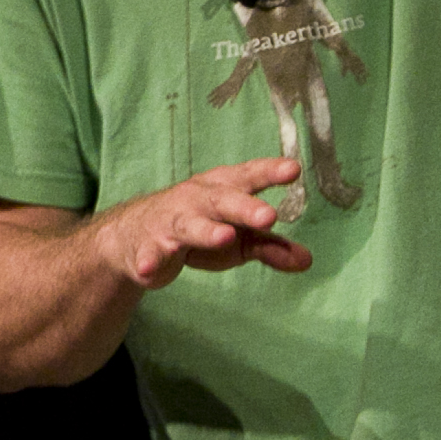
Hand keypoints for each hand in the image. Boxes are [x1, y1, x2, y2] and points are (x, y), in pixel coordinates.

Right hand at [96, 158, 311, 288]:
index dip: (269, 172)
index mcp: (222, 189)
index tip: (293, 169)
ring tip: (224, 237)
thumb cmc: (198, 228)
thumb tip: (306, 260)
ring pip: (190, 225)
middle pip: (222, 199)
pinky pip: (150, 253)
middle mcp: (197, 199)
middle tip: (269, 217)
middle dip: (245, 207)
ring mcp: (171, 221)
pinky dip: (149, 260)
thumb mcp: (238, 238)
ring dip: (206, 231)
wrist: (134, 235)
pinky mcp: (149, 246)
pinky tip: (149, 269)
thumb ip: (269, 246)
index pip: (248, 176)